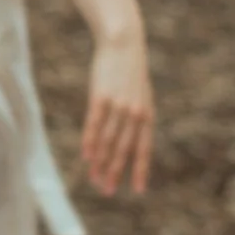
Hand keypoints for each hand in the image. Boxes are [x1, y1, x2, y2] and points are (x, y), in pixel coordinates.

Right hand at [81, 24, 153, 197]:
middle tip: (106, 191)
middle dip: (115, 172)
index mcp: (147, 115)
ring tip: (94, 179)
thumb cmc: (130, 72)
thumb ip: (137, 118)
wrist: (124, 43)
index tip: (137, 190)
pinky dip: (91, 142)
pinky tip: (86, 156)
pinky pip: (95, 124)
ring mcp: (118, 105)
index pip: (143, 148)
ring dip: (100, 162)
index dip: (140, 169)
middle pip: (124, 149)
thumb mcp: (140, 96)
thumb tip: (128, 140)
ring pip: (109, 141)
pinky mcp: (101, 97)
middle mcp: (135, 113)